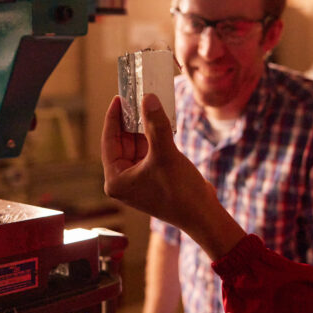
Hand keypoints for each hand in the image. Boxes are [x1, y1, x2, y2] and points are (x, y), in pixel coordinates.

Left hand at [101, 94, 245, 259]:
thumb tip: (148, 98)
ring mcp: (137, 180)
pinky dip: (152, 137)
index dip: (113, 117)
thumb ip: (156, 125)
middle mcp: (122, 181)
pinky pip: (147, 152)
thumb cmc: (180, 191)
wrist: (203, 215)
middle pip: (121, 142)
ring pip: (136, 145)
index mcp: (115, 180)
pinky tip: (159, 121)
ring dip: (142, 127)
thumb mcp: (165, 153)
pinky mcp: (151, 178)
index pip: (109, 141)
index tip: (119, 98)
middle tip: (136, 97)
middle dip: (129, 120)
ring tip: (147, 105)